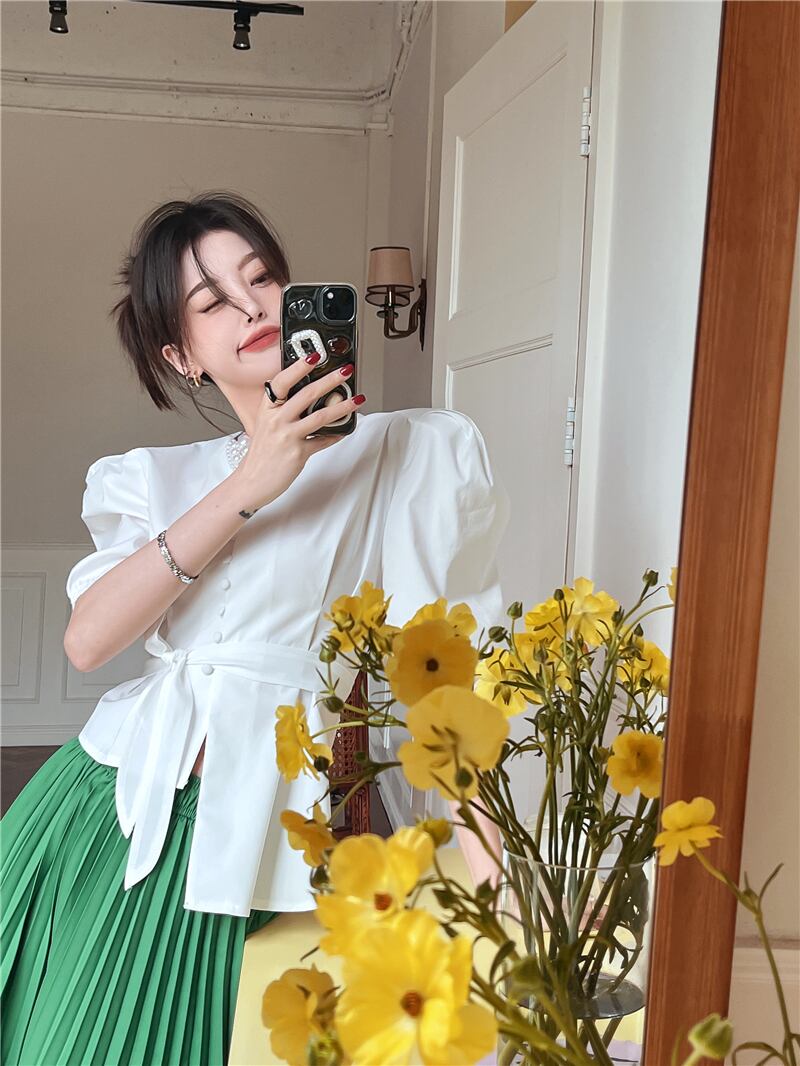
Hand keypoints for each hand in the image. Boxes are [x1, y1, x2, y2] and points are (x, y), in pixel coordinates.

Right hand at [233, 356, 362, 511]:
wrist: (252, 481)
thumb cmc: (262, 453)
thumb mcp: (266, 424)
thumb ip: (283, 410)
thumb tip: (308, 396)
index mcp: (267, 409)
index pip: (283, 381)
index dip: (299, 366)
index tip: (315, 356)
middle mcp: (276, 420)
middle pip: (307, 394)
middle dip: (330, 380)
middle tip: (345, 371)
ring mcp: (287, 436)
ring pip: (320, 416)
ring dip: (342, 406)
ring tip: (357, 400)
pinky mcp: (298, 453)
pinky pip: (323, 441)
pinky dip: (335, 435)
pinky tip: (344, 431)